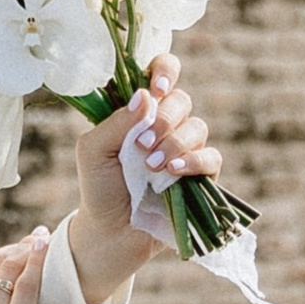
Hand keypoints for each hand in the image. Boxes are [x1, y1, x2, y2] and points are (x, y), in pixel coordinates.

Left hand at [66, 62, 216, 301]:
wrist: (112, 232)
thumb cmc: (99, 188)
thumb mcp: (92, 152)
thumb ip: (114, 123)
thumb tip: (145, 95)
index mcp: (140, 111)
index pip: (162, 72)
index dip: (164, 71)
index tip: (156, 89)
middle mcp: (166, 124)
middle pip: (181, 100)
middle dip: (163, 119)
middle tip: (141, 145)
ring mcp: (186, 148)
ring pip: (197, 127)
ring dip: (174, 143)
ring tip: (151, 166)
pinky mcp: (202, 175)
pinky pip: (212, 156)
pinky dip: (195, 161)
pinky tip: (174, 171)